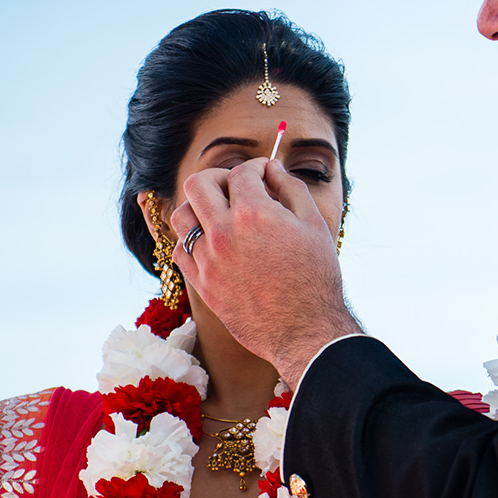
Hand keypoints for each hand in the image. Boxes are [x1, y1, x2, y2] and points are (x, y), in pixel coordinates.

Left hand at [170, 158, 360, 386]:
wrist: (304, 329)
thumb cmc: (316, 277)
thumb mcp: (315, 225)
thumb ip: (292, 189)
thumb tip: (272, 169)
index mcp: (255, 213)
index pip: (241, 172)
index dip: (255, 168)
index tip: (263, 174)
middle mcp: (224, 232)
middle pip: (198, 184)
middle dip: (218, 177)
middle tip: (234, 186)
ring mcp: (209, 259)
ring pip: (182, 216)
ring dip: (199, 207)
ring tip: (219, 214)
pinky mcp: (202, 284)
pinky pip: (180, 250)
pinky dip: (192, 240)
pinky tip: (212, 242)